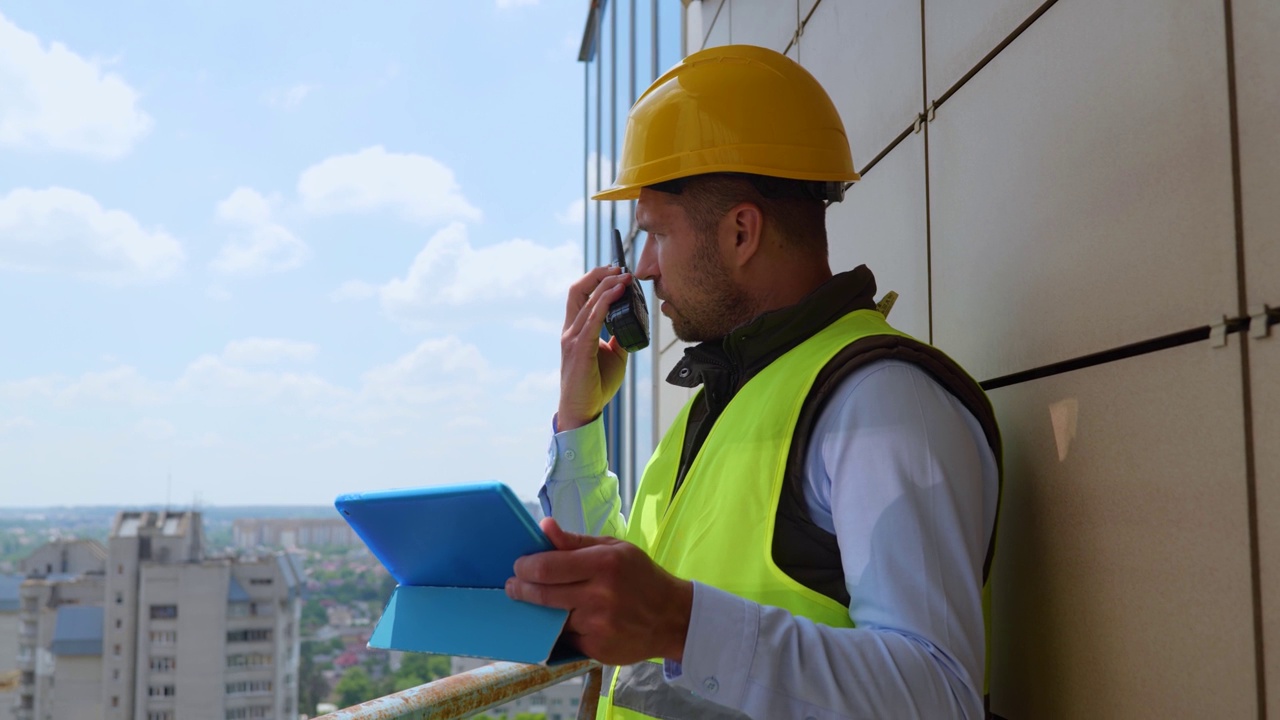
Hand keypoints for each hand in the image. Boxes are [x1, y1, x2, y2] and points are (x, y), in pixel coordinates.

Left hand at [506, 518, 692, 665]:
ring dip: (540, 611)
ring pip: (552, 618)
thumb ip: (575, 540)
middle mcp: (600, 595)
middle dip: (520, 590)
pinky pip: (567, 638)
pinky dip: (562, 630)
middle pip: (543, 594)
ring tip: (538, 602)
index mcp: (604, 563)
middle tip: (513, 586)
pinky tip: (566, 621)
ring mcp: (598, 625)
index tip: (518, 567)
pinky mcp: (597, 648)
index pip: (547, 566)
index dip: (525, 567)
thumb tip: (544, 526)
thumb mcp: (615, 549)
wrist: (673, 618)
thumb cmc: (641, 577)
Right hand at [558, 266, 632, 430]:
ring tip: (625, 277)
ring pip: (587, 302)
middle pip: (578, 290)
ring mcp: (572, 339)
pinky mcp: (579, 350)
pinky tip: (618, 294)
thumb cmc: (595, 385)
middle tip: (621, 268)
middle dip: (599, 275)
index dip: (596, 278)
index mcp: (576, 330)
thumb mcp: (613, 355)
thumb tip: (634, 322)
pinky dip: (605, 304)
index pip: (580, 295)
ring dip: (607, 286)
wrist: (583, 410)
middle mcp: (571, 330)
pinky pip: (592, 320)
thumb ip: (619, 336)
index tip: (617, 271)